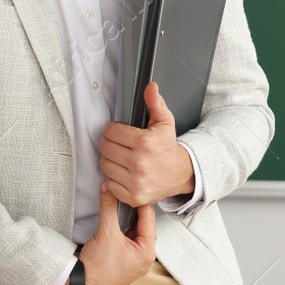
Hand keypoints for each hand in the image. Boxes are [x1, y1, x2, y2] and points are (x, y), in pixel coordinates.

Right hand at [79, 184, 155, 284]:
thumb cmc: (97, 267)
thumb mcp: (105, 232)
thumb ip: (109, 207)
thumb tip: (108, 188)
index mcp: (147, 252)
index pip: (149, 219)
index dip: (140, 201)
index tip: (133, 188)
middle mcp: (145, 258)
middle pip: (144, 225)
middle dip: (135, 209)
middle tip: (128, 193)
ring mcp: (135, 261)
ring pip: (136, 232)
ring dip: (129, 218)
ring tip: (122, 202)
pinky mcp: (125, 262)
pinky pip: (128, 240)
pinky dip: (123, 228)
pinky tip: (117, 218)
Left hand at [99, 82, 193, 206]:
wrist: (180, 174)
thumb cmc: (168, 148)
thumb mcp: (165, 122)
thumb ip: (155, 103)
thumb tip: (151, 88)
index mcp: (145, 143)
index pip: (111, 132)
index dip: (113, 130)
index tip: (119, 133)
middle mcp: (139, 163)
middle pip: (105, 148)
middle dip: (110, 144)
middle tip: (119, 145)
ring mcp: (136, 182)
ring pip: (105, 166)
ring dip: (110, 161)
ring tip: (121, 158)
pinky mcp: (133, 196)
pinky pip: (109, 184)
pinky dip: (113, 179)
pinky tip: (123, 172)